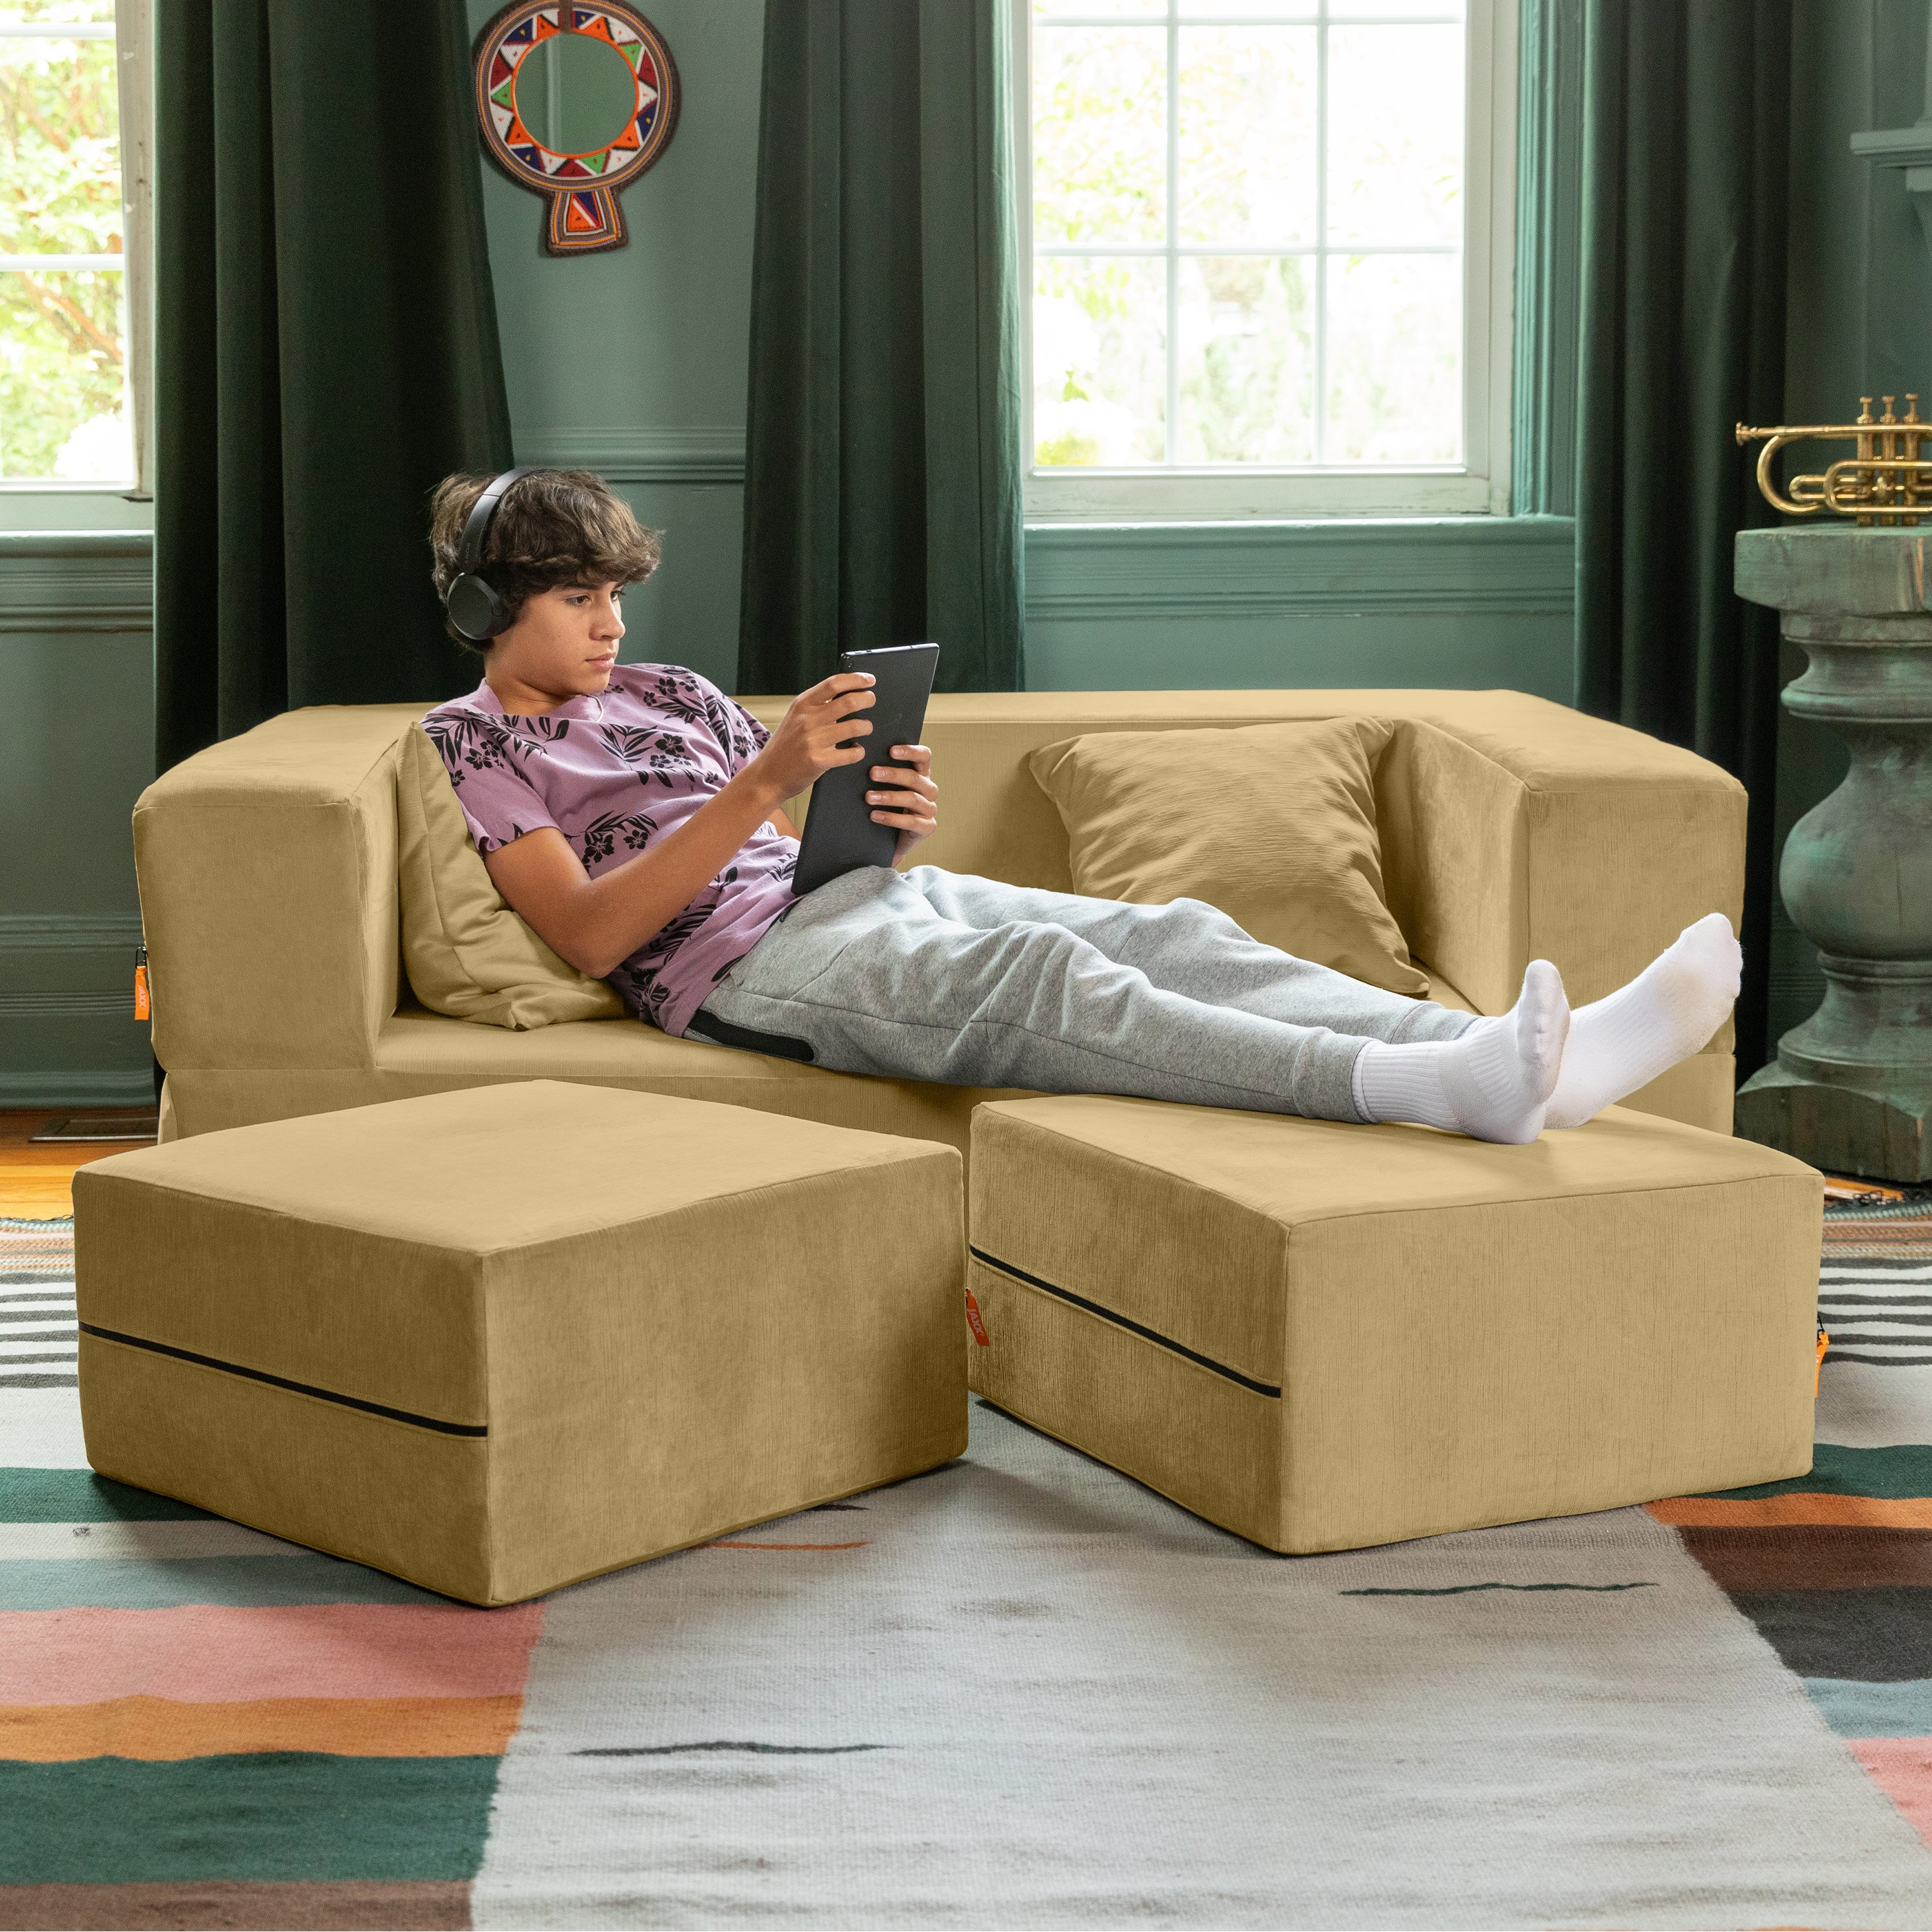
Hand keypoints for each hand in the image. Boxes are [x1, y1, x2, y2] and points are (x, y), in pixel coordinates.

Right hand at [748, 672, 874, 800]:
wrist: (767, 776)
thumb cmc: (785, 746)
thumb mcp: (795, 718)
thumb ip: (816, 707)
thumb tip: (846, 694)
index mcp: (802, 704)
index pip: (834, 684)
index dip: (856, 679)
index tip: (870, 680)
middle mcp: (807, 719)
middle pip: (849, 702)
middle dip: (867, 699)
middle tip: (871, 701)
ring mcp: (813, 741)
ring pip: (855, 727)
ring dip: (867, 727)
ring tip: (865, 728)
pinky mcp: (819, 761)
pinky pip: (852, 753)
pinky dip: (859, 751)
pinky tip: (856, 750)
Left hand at [867, 744, 937, 863]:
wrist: (889, 839)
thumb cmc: (885, 806)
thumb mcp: (884, 787)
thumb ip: (878, 771)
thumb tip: (856, 752)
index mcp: (921, 774)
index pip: (924, 756)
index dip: (910, 751)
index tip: (891, 751)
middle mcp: (929, 790)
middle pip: (915, 778)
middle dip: (892, 774)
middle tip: (872, 773)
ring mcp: (930, 809)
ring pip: (912, 799)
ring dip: (889, 797)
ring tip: (868, 797)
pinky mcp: (928, 827)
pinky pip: (911, 821)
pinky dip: (891, 818)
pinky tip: (874, 815)